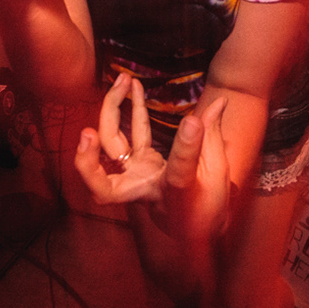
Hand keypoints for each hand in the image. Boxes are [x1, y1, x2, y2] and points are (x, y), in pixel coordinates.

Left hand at [75, 74, 229, 241]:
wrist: (195, 227)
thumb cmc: (207, 205)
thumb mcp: (218, 175)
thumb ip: (214, 137)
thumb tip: (221, 103)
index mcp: (176, 197)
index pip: (178, 173)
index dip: (186, 148)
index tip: (193, 122)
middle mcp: (146, 189)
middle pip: (105, 186)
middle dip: (89, 161)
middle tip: (87, 132)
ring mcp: (136, 175)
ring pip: (111, 147)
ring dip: (110, 111)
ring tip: (123, 80)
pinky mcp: (137, 162)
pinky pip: (128, 135)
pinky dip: (130, 110)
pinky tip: (134, 87)